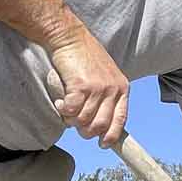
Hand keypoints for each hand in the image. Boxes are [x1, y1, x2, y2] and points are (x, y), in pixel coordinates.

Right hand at [47, 27, 129, 147]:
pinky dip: (63, 111)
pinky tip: (60, 103)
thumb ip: (106, 95)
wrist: (69, 36)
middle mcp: (112, 89)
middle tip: (75, 122)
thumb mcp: (105, 75)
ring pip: (84, 121)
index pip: (120, 120)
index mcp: (121, 88)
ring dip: (71, 120)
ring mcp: (97, 88)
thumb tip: (99, 122)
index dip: (111, 136)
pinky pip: (71, 111)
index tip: (103, 144)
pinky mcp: (81, 86)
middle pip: (100, 126)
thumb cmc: (84, 56)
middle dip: (85, 130)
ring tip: (66, 109)